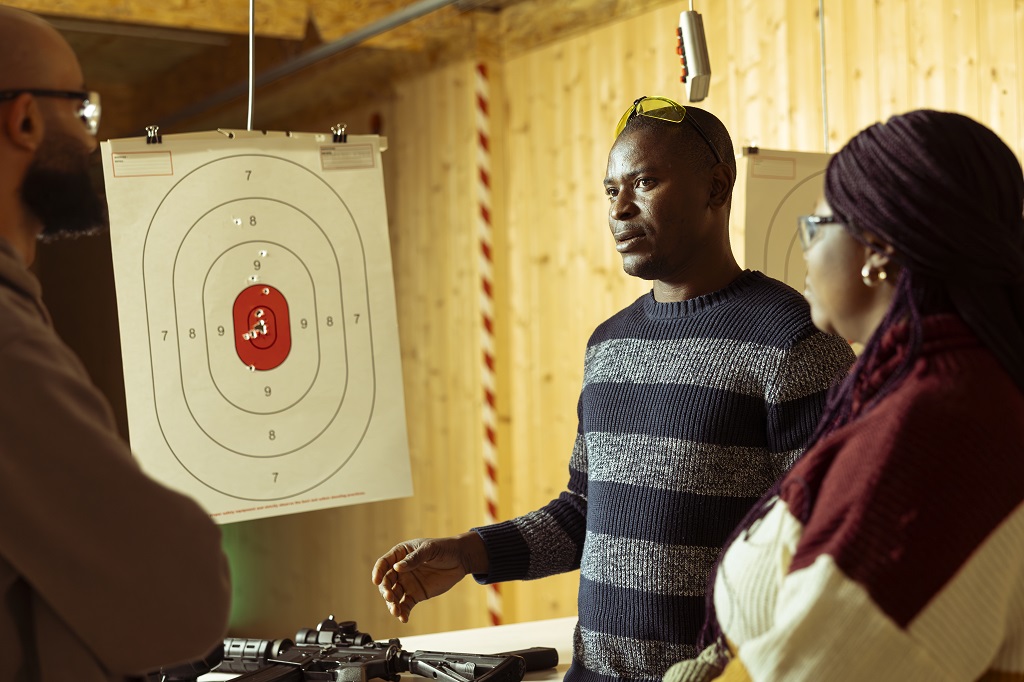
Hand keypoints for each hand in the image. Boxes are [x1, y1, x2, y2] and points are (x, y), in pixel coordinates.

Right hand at [371, 532, 487, 622]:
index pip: (384, 563)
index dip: (378, 572)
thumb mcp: (429, 550)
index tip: (376, 581)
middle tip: (390, 597)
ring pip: (394, 596)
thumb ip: (414, 559)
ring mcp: (408, 583)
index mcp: (401, 554)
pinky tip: (403, 618)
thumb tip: (397, 568)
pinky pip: (406, 605)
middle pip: (386, 582)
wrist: (460, 559)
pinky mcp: (416, 594)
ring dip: (392, 604)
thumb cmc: (444, 548)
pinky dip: (403, 612)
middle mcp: (401, 570)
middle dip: (386, 591)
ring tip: (396, 611)